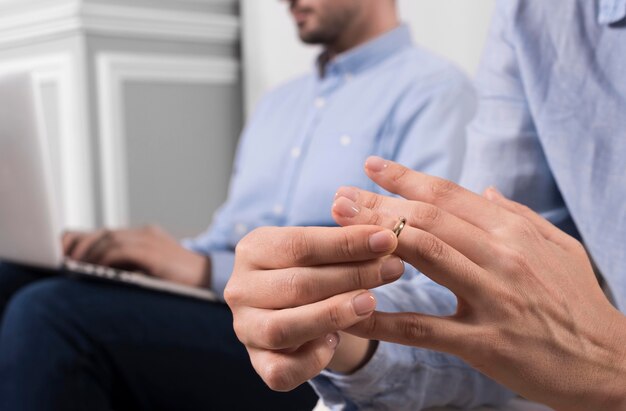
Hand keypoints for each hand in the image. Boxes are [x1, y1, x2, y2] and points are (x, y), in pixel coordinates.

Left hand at [62, 225, 210, 286]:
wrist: (209, 278)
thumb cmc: (179, 280)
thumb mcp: (151, 270)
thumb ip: (131, 267)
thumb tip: (98, 274)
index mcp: (144, 236)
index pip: (107, 233)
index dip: (84, 241)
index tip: (66, 254)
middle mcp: (145, 234)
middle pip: (104, 233)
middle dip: (81, 246)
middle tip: (65, 262)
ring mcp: (150, 240)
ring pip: (109, 239)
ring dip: (89, 254)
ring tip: (76, 268)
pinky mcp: (153, 252)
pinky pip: (121, 250)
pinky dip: (104, 259)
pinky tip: (95, 270)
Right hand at [224, 225, 404, 390]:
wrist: (296, 308)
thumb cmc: (312, 269)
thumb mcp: (322, 250)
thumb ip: (344, 242)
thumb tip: (384, 235)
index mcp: (253, 249)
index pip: (300, 244)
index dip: (346, 243)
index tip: (387, 239)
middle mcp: (240, 288)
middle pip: (297, 285)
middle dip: (351, 276)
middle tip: (393, 269)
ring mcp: (245, 327)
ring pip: (285, 328)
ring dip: (333, 315)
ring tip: (371, 303)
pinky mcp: (258, 362)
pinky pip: (281, 371)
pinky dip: (311, 361)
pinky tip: (336, 342)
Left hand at [331, 156, 625, 410]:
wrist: (611, 362)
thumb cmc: (579, 302)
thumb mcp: (558, 247)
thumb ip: (518, 215)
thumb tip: (486, 188)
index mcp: (514, 232)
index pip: (449, 196)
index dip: (407, 177)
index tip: (372, 166)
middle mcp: (503, 257)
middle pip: (427, 219)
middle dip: (378, 204)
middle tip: (340, 196)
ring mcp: (494, 298)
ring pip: (424, 256)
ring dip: (375, 238)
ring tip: (339, 227)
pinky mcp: (486, 343)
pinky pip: (424, 327)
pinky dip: (384, 316)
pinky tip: (352, 307)